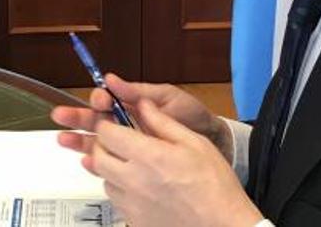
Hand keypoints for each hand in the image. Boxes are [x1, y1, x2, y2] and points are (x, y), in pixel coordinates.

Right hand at [50, 73, 232, 161]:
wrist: (212, 141)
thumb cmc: (192, 115)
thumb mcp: (167, 98)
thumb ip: (139, 91)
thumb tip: (112, 79)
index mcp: (131, 103)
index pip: (107, 100)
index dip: (99, 99)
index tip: (100, 100)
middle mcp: (126, 123)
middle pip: (95, 119)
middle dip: (77, 117)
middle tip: (60, 116)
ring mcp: (128, 143)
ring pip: (96, 140)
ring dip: (79, 139)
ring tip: (63, 140)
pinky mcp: (133, 162)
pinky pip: (110, 162)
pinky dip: (96, 161)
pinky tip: (86, 160)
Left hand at [89, 99, 263, 226]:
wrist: (222, 224)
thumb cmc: (214, 186)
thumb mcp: (194, 142)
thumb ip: (163, 122)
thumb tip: (144, 105)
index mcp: (148, 156)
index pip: (107, 133)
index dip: (108, 124)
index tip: (114, 123)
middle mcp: (134, 180)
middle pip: (98, 157)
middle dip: (104, 145)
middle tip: (118, 142)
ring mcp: (132, 204)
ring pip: (104, 179)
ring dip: (111, 168)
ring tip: (132, 165)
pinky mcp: (134, 221)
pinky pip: (116, 200)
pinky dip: (121, 190)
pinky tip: (139, 186)